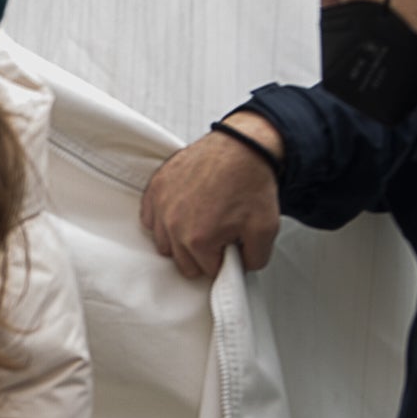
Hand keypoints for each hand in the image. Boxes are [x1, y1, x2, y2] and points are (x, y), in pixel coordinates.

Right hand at [140, 125, 282, 282]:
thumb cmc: (251, 181)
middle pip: (183, 262)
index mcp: (198, 240)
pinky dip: (163, 220)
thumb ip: (254, 260)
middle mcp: (173, 225)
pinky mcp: (156, 188)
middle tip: (219, 233)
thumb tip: (240, 268)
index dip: (223, 259)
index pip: (207, 271)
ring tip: (201, 222)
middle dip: (203, 254)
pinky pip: (150, 220)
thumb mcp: (266, 229)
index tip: (230, 244)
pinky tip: (182, 212)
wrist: (242, 145)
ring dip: (181, 240)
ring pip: (164, 244)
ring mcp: (162, 206)